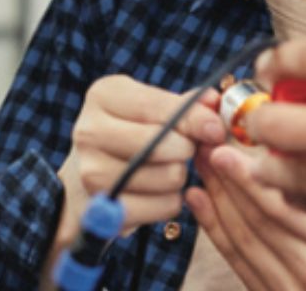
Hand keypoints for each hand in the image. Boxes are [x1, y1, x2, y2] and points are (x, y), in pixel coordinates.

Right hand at [54, 75, 224, 246]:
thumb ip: (186, 104)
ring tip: (167, 168)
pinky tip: (159, 191)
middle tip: (184, 149)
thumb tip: (214, 100)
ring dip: (180, 175)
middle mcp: (89, 131)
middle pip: (161, 144)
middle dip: (186, 148)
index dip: (194, 118)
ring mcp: (91, 172)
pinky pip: (164, 206)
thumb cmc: (132, 130)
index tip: (216, 129)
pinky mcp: (104, 209)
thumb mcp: (153, 107)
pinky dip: (171, 201)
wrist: (92, 171)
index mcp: (103, 95)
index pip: (156, 106)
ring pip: (169, 176)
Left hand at [186, 145, 305, 290]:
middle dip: (226, 181)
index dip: (247, 175)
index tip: (225, 147)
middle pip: (258, 220)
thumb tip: (278, 146)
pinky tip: (200, 200)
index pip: (283, 204)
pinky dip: (215, 228)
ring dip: (216, 200)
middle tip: (205, 147)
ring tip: (201, 166)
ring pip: (242, 240)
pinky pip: (237, 261)